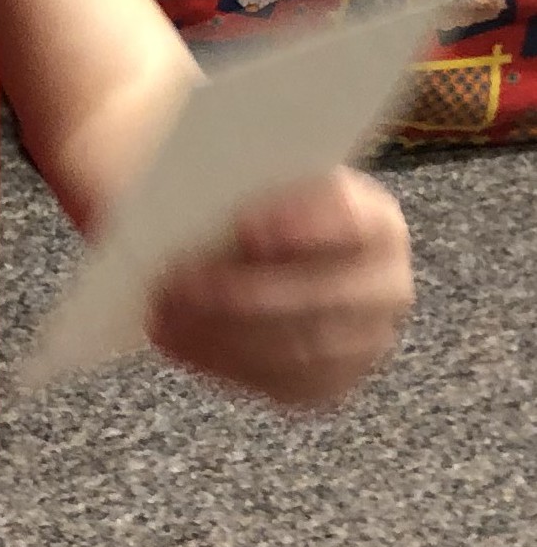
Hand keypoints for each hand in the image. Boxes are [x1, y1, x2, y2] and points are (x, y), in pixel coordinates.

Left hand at [145, 165, 412, 407]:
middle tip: (180, 284)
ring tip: (162, 313)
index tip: (243, 227)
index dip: (303, 224)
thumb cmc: (228, 185)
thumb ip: (223, 176)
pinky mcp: (326, 380)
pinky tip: (173, 339)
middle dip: (249, 295)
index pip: (353, 220)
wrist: (231, 224)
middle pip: (329, 299)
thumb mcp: (223, 164)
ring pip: (298, 349)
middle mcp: (384, 283)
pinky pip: (278, 383)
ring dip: (224, 333)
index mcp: (374, 217)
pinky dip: (221, 361)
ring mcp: (361, 341)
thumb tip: (185, 207)